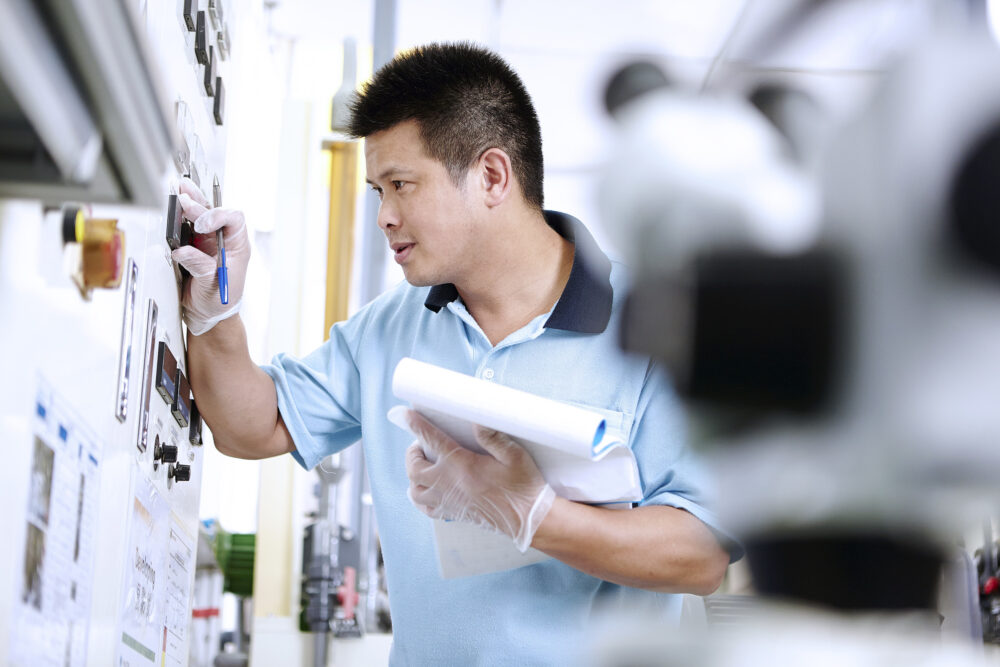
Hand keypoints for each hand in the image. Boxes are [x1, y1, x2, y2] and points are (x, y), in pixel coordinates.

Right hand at [170, 178, 249, 334]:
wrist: (208, 313)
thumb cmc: (220, 300)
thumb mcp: (212, 285)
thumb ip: (200, 266)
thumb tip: (182, 251)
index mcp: (237, 246)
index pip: (234, 220)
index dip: (218, 217)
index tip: (202, 226)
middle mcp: (223, 239)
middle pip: (214, 212)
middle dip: (198, 205)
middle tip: (183, 201)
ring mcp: (207, 239)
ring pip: (201, 213)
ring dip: (190, 200)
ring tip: (179, 189)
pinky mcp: (192, 243)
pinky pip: (187, 224)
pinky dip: (180, 213)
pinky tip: (175, 202)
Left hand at [393, 407, 555, 552]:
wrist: (528, 519)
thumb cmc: (524, 486)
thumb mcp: (515, 455)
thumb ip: (493, 436)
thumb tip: (476, 420)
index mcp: (463, 466)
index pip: (432, 441)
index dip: (417, 425)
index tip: (406, 415)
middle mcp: (450, 484)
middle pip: (414, 467)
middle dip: (412, 452)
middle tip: (422, 443)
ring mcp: (449, 501)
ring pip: (415, 490)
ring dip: (413, 474)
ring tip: (423, 464)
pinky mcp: (454, 513)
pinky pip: (425, 508)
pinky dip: (420, 496)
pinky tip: (428, 488)